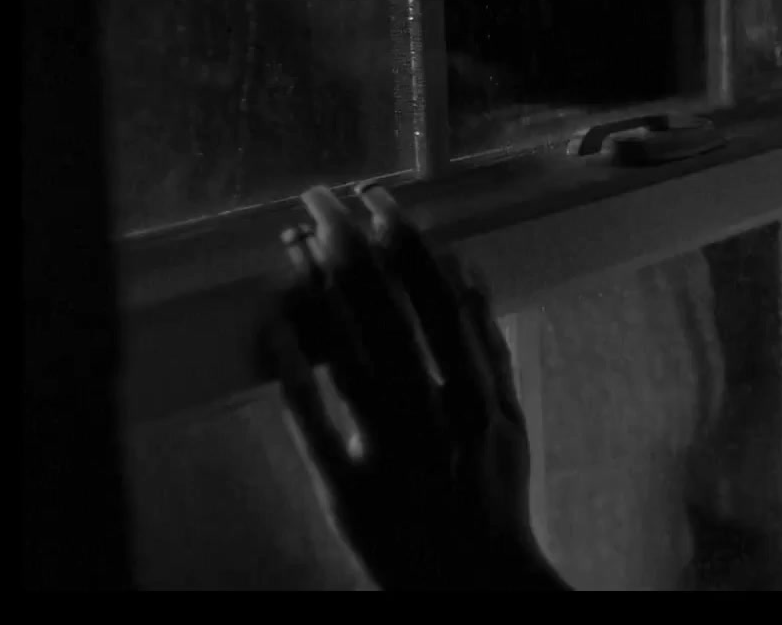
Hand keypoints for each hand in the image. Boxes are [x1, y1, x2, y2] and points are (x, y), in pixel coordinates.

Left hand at [264, 185, 560, 590]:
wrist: (474, 581)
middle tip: (320, 200)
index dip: (405, 246)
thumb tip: (470, 273)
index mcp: (479, 394)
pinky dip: (293, 371)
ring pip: (350, 356)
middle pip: (387, 315)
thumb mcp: (509, 420)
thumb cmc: (491, 497)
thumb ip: (491, 348)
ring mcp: (391, 452)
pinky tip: (272, 323)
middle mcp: (435, 415)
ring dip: (319, 293)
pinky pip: (314, 423)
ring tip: (293, 243)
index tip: (378, 200)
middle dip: (350, 250)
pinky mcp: (348, 489)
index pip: (437, 301)